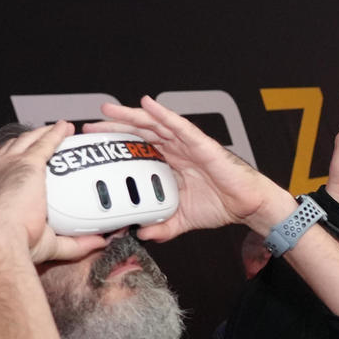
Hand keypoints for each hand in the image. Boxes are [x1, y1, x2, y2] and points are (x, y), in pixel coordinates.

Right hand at [0, 123, 107, 264]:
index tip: (27, 163)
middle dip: (31, 141)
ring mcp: (10, 164)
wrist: (2, 238)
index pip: (2, 166)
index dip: (14, 161)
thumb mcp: (46, 242)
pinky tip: (66, 129)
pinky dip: (56, 134)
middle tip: (47, 140)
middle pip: (15, 147)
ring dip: (45, 133)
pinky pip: (44, 142)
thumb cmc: (12, 242)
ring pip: (29, 139)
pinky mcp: (27, 163)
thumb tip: (98, 242)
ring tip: (60, 130)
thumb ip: (75, 242)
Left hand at [91, 97, 292, 236]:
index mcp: (170, 164)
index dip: (115, 147)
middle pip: (139, 134)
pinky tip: (147, 104)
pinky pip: (179, 125)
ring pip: (154, 125)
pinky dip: (163, 114)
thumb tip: (141, 235)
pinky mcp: (201, 143)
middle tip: (90, 128)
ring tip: (108, 110)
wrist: (248, 205)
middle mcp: (176, 150)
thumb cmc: (221, 205)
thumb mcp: (183, 220)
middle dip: (114, 129)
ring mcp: (187, 145)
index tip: (93, 149)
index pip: (136, 150)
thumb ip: (162, 227)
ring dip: (130, 116)